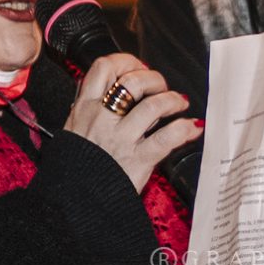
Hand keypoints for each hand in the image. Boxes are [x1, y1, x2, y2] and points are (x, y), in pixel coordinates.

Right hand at [64, 52, 199, 192]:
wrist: (71, 202)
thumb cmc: (75, 167)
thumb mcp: (73, 128)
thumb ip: (91, 107)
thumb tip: (113, 87)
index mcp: (84, 108)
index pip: (104, 67)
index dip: (127, 61)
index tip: (139, 68)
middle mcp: (101, 119)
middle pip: (132, 81)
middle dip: (154, 79)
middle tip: (161, 88)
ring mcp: (120, 139)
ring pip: (153, 106)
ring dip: (173, 101)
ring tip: (179, 104)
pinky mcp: (137, 160)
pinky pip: (167, 137)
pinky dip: (185, 129)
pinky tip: (192, 128)